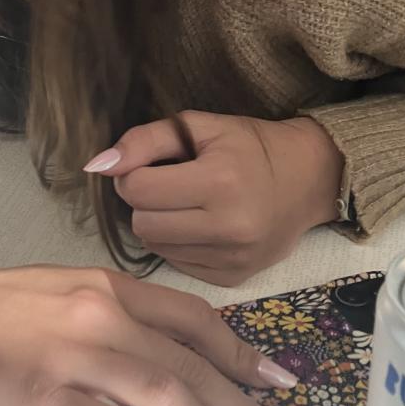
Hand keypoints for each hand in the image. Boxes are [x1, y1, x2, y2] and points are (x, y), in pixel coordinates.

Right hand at [0, 260, 305, 405]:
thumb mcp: (60, 295)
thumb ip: (113, 318)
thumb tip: (167, 363)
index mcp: (107, 286)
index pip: (194, 318)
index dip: (242, 353)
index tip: (281, 383)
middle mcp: (101, 311)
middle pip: (195, 363)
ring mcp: (74, 353)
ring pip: (169, 394)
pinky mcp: (44, 398)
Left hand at [86, 111, 343, 286]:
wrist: (308, 180)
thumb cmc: (248, 146)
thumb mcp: (199, 127)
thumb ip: (144, 141)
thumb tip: (96, 166)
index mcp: (220, 181)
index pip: (137, 189)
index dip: (133, 173)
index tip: (150, 165)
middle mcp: (228, 226)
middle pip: (142, 222)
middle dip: (144, 201)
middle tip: (166, 185)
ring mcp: (233, 258)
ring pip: (155, 247)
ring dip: (158, 224)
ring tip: (184, 204)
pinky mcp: (234, 279)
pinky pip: (177, 265)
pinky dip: (179, 245)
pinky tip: (199, 226)